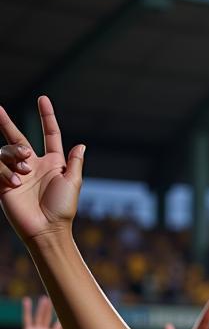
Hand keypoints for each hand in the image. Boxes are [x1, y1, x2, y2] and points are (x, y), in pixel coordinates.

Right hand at [0, 97, 84, 241]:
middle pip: (17, 136)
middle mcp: (33, 165)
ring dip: (14, 157)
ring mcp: (17, 173)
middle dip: (6, 122)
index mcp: (52, 163)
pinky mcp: (3, 183)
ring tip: (23, 174)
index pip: (49, 135)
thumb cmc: (62, 209)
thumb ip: (74, 163)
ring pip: (6, 150)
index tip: (43, 98)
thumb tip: (81, 145)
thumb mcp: (72, 183)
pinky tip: (15, 183)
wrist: (46, 229)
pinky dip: (5, 172)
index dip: (47, 117)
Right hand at [20, 296, 73, 328]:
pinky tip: (26, 301)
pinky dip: (27, 310)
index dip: (63, 319)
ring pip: (40, 317)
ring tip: (45, 298)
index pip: (58, 326)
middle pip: (48, 318)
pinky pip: (27, 320)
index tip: (68, 311)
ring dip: (42, 308)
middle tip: (57, 299)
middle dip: (52, 310)